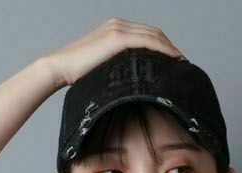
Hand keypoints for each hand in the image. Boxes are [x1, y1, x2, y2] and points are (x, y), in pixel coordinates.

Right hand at [43, 18, 183, 89]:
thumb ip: (117, 65)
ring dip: (170, 48)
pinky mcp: (117, 38)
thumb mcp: (102, 66)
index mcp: (115, 28)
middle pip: (153, 32)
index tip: (174, 61)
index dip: (163, 45)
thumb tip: (132, 80)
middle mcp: (118, 24)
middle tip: (182, 63)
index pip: (146, 33)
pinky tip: (172, 59)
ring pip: (153, 35)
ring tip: (180, 63)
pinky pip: (146, 41)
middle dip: (170, 46)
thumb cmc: (77, 73)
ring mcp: (118, 29)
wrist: (60, 67)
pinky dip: (162, 49)